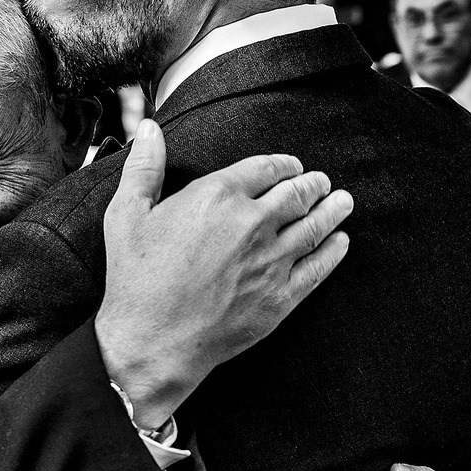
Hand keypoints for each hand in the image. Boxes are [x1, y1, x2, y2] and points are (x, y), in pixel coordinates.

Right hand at [97, 119, 352, 427]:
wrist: (152, 341)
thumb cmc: (135, 279)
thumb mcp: (127, 214)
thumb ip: (144, 168)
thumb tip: (148, 128)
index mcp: (217, 196)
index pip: (265, 167)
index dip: (284, 164)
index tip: (292, 166)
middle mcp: (251, 223)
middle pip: (297, 193)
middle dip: (314, 184)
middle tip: (323, 182)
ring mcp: (271, 261)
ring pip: (314, 226)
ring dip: (333, 210)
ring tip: (343, 202)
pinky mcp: (280, 296)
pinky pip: (317, 268)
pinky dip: (333, 252)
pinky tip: (340, 243)